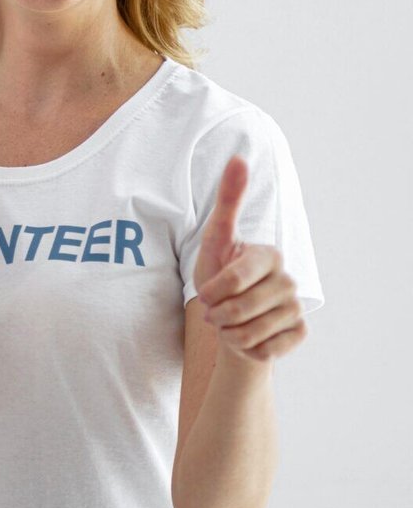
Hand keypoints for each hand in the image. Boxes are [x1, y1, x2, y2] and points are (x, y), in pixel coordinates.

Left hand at [194, 156, 306, 364]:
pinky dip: (246, 349)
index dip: (212, 291)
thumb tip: (239, 158)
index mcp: (269, 256)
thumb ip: (228, 200)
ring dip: (228, 333)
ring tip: (231, 322)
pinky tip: (250, 337)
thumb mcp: (215, 239)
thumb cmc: (218, 277)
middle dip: (217, 315)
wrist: (231, 322)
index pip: (233, 279)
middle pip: (237, 309)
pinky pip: (262, 350)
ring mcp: (296, 308)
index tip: (208, 291)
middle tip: (218, 309)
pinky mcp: (299, 334)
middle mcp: (289, 280)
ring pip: (247, 333)